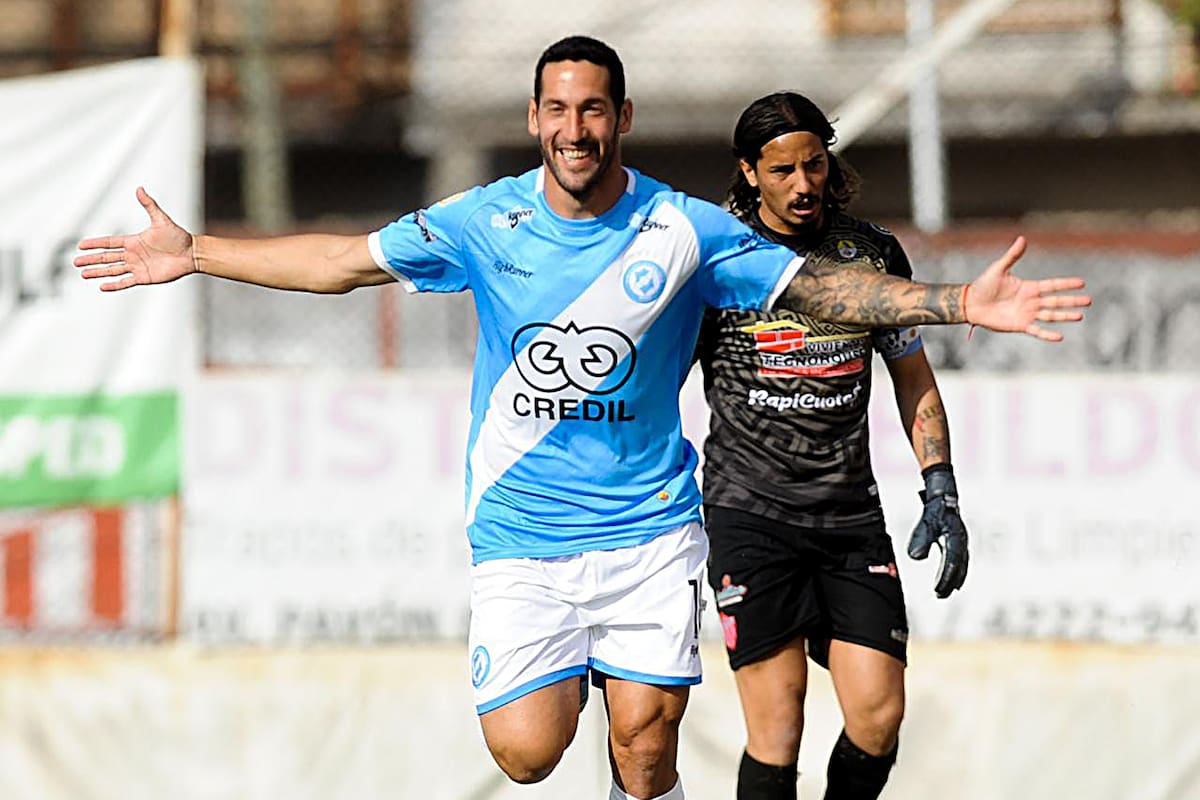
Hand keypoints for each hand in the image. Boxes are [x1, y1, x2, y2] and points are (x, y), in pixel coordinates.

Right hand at [75, 187, 195, 290]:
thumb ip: (149, 205)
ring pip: (113, 270)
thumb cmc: (178, 237)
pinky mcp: (144, 277)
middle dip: (92, 260)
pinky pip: (126, 282)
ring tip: (84, 274)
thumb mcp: (161, 220)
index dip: (95, 244)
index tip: (81, 245)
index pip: (110, 243)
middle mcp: (133, 254)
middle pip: (107, 257)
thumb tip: (139, 189)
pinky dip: (114, 285)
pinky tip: (102, 286)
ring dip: (98, 272)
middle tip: (76, 262)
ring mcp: (138, 266)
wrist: (192, 253)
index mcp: (134, 241)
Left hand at [907, 464, 967, 598]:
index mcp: (955, 538)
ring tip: (945, 592)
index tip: (937, 590)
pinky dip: (957, 572)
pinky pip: (960, 562)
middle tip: (939, 595)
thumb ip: (920, 539)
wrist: (945, 496)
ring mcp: (962, 543)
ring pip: (961, 566)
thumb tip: (914, 557)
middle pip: (958, 568)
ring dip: (954, 579)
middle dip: (949, 582)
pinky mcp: (959, 543)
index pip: (951, 563)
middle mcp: (962, 542)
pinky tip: (952, 580)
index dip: (944, 578)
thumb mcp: (925, 523)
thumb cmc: (936, 510)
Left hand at [965, 237, 1090, 341]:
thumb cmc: (983, 286)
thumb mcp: (998, 269)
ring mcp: (1026, 314)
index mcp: (1029, 287)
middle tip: (1089, 300)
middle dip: (1072, 301)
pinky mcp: (1019, 325)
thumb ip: (1012, 256)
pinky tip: (1060, 336)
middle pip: (1056, 301)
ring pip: (1050, 315)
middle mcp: (1031, 301)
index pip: (1052, 285)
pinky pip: (1036, 330)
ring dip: (1065, 316)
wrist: (970, 304)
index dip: (1066, 284)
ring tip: (1080, 316)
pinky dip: (1047, 334)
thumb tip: (1022, 238)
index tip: (1082, 283)